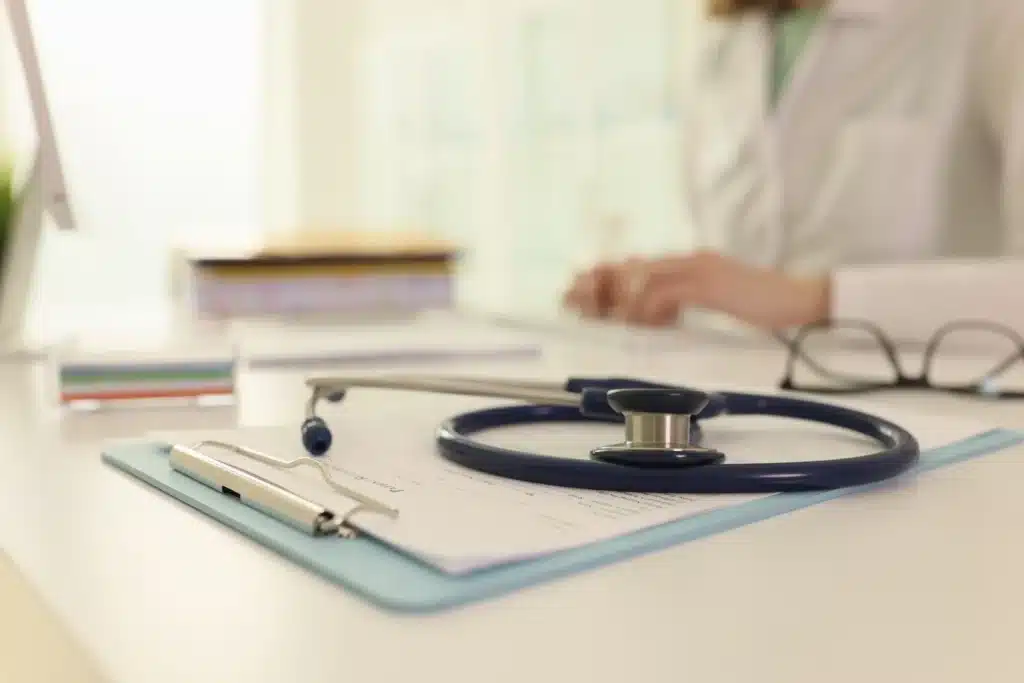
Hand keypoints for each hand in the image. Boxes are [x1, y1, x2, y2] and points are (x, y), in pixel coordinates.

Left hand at [562, 251, 830, 329]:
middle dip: (600, 285)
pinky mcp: (710, 285)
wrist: (802, 300)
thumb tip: (658, 315)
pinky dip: (649, 309)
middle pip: (632, 266)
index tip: (582, 294)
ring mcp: (700, 269)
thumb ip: (687, 302)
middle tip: (574, 301)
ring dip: (622, 301)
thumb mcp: (718, 303)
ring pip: (643, 278)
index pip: (640, 265)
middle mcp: (691, 260)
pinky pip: (665, 293)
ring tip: (614, 322)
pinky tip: (647, 325)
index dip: (608, 278)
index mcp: (691, 263)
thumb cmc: (765, 308)